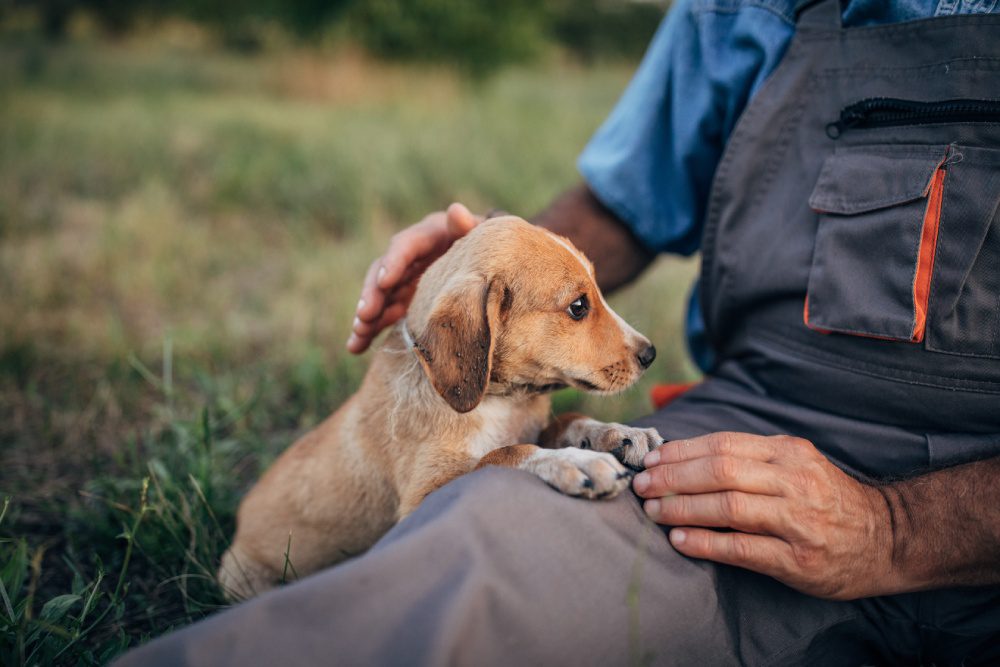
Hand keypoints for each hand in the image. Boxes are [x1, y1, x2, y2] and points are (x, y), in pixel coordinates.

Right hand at [347, 203, 481, 353]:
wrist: (497, 264)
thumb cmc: (493, 248)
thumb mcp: (483, 236)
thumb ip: (468, 228)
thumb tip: (456, 211)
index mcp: (429, 235)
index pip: (406, 245)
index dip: (394, 262)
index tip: (384, 281)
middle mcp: (412, 255)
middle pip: (384, 271)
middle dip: (373, 294)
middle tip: (365, 315)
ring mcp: (406, 278)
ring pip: (379, 296)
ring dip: (367, 315)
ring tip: (358, 335)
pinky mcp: (404, 299)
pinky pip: (383, 314)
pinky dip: (369, 330)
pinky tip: (355, 346)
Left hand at [632, 432, 893, 599]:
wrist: (885, 538)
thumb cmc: (827, 499)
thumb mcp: (797, 463)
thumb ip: (751, 456)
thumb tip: (685, 455)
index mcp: (790, 453)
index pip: (724, 444)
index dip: (682, 452)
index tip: (652, 459)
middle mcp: (794, 481)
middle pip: (721, 471)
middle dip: (674, 478)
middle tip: (642, 485)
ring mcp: (798, 521)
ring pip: (729, 507)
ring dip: (683, 508)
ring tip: (654, 510)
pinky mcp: (798, 559)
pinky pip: (742, 548)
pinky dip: (706, 543)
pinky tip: (680, 539)